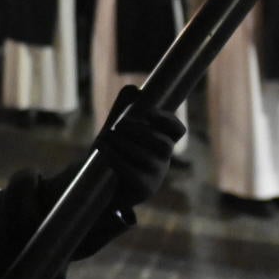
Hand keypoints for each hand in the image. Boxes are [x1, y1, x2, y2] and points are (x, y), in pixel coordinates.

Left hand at [98, 85, 183, 207]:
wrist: (102, 187)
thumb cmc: (115, 153)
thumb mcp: (119, 130)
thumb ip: (125, 109)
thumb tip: (134, 89)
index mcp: (161, 142)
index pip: (176, 130)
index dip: (167, 120)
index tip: (148, 113)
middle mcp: (163, 159)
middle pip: (163, 143)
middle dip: (141, 131)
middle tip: (119, 125)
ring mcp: (156, 176)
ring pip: (146, 157)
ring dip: (124, 143)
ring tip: (106, 136)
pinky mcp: (144, 189)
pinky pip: (132, 171)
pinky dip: (115, 156)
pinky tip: (103, 149)